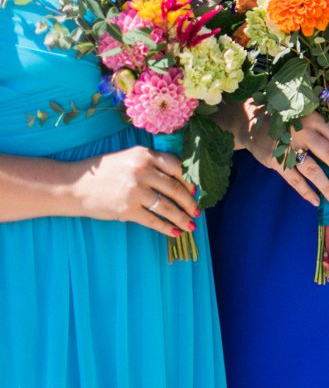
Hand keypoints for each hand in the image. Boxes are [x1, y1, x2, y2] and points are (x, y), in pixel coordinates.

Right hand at [72, 145, 198, 237]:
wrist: (73, 186)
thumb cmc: (104, 171)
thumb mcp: (129, 158)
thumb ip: (152, 163)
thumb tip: (180, 179)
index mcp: (144, 155)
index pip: (177, 166)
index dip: (189, 181)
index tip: (196, 191)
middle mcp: (142, 171)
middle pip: (175, 189)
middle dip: (190, 203)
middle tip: (197, 211)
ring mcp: (135, 191)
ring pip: (168, 207)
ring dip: (182, 218)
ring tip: (191, 225)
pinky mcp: (127, 210)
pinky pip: (153, 220)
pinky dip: (167, 227)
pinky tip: (175, 232)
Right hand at [245, 111, 328, 206]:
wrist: (250, 123)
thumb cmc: (286, 125)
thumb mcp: (305, 121)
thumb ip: (321, 134)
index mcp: (315, 120)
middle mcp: (303, 131)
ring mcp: (288, 146)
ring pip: (313, 170)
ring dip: (327, 186)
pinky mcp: (275, 160)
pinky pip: (295, 180)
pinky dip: (307, 192)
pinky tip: (316, 200)